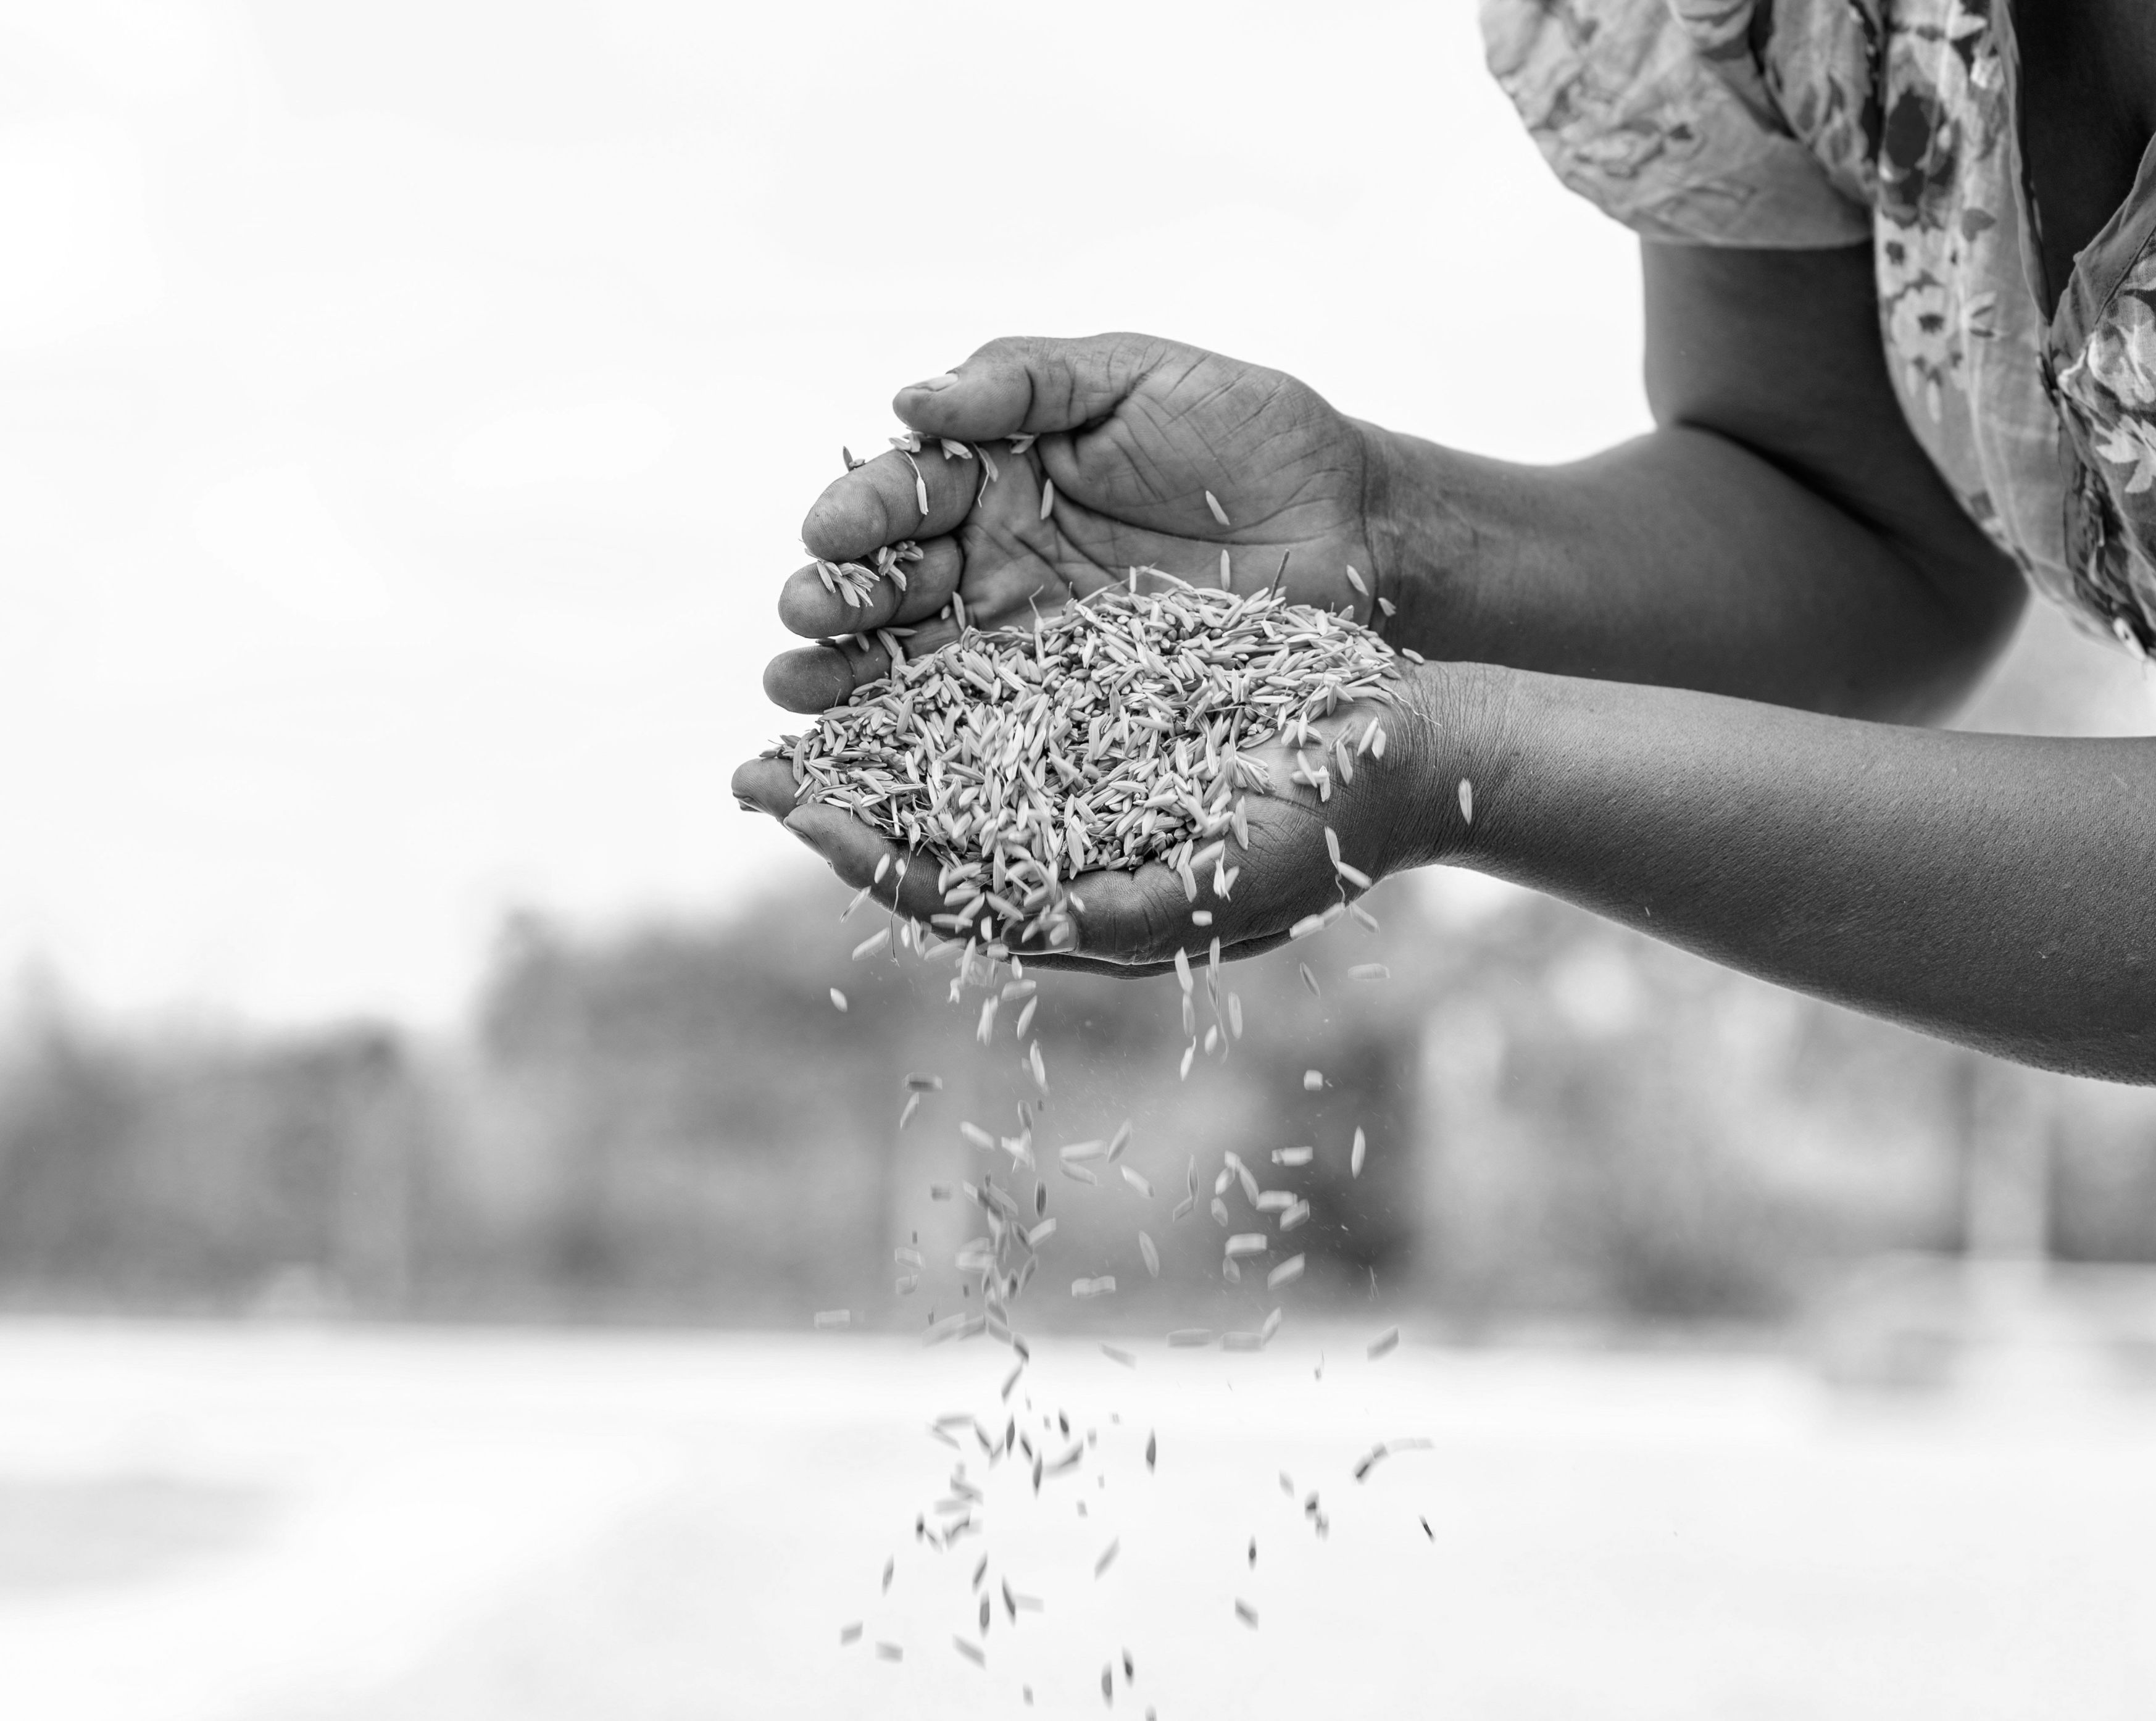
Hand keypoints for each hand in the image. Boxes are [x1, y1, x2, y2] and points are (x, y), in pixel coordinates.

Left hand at [733, 672, 1447, 976]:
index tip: (803, 817)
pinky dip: (935, 667)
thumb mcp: (1237, 875)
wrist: (1401, 747)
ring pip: (947, 757)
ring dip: (872, 727)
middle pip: (924, 830)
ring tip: (800, 687)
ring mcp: (1074, 772)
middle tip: (754, 772)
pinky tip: (888, 624)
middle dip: (840, 802)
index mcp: (1078, 899)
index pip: (949, 890)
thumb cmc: (1329, 827)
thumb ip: (1134, 908)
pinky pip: (996, 688)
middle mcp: (1060, 841)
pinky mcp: (1096, 700)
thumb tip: (1038, 923)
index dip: (872, 858)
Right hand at [760, 332, 1387, 712]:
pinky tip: (869, 757)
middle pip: (891, 582)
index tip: (832, 531)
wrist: (1357, 526)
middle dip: (835, 598)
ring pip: (915, 661)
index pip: (907, 490)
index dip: (864, 510)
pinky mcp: (1071, 706)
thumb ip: (1026, 380)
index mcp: (998, 471)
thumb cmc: (1254, 433)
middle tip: (802, 614)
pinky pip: (987, 727)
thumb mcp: (1139, 376)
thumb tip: (908, 400)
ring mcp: (1027, 639)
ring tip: (798, 690)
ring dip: (848, 676)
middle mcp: (994, 557)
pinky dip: (923, 742)